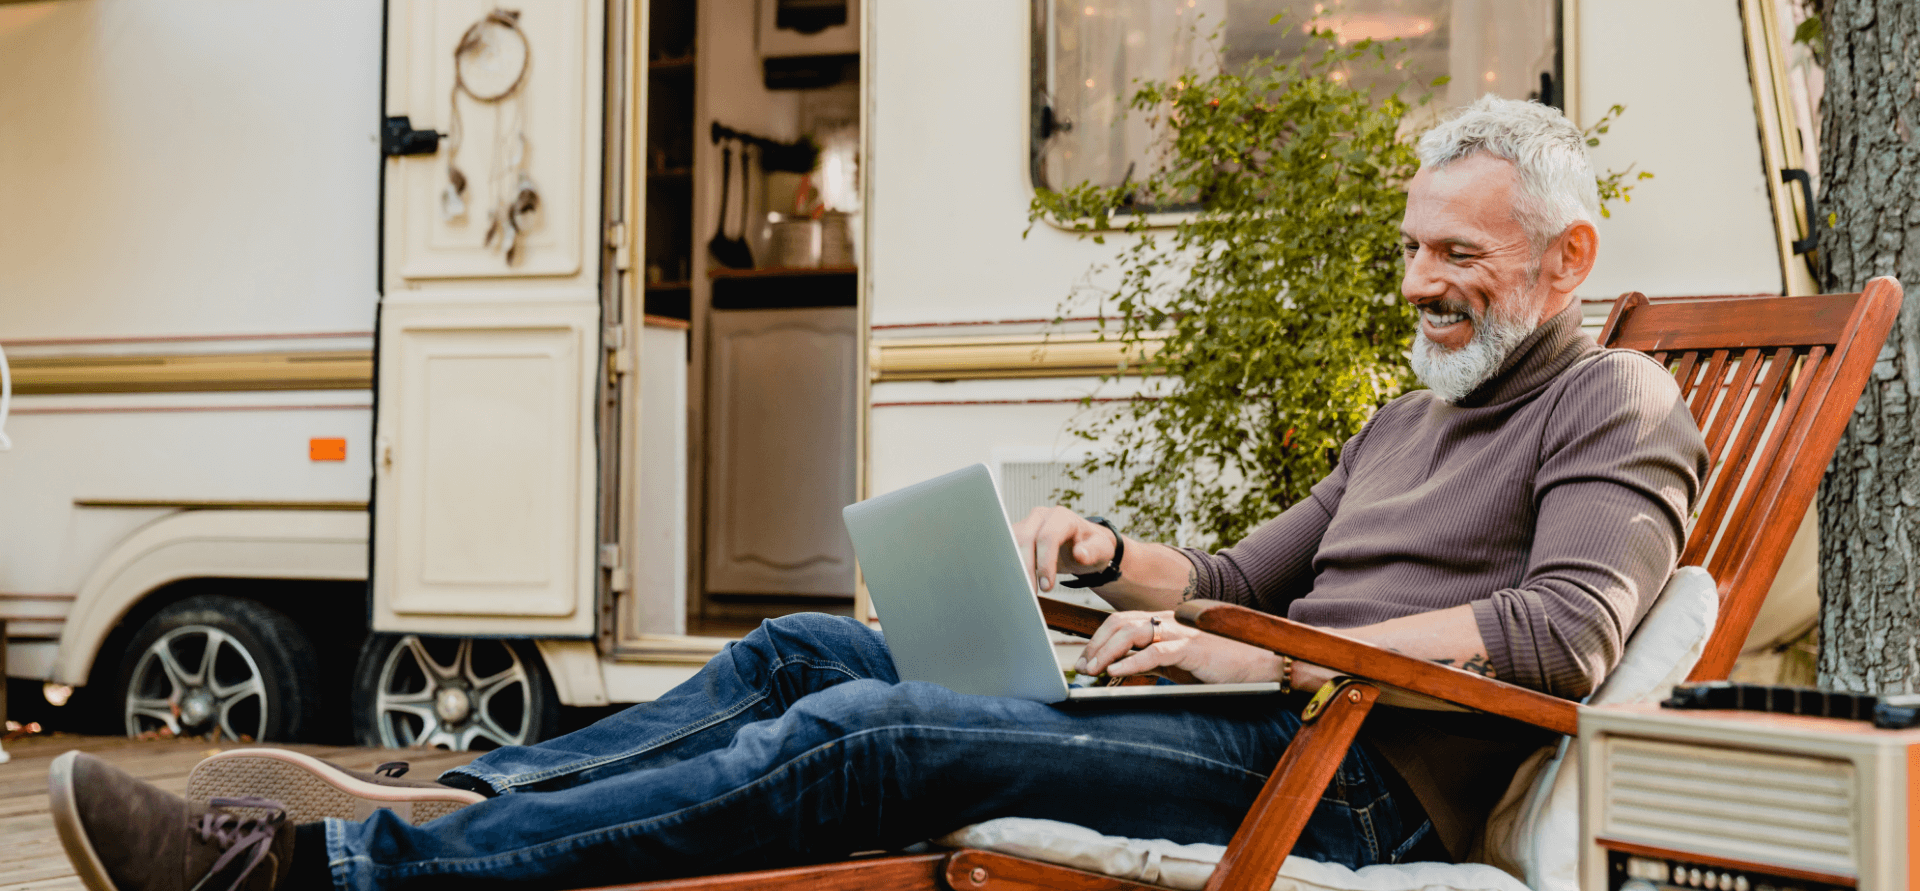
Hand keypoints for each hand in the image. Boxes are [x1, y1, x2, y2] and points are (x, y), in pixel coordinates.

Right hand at [1011, 506, 1114, 591]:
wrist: (1082, 543)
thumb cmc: (1091, 545)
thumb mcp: (1101, 549)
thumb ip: (1093, 551)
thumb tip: (1079, 554)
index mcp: (1061, 517)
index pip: (1048, 536)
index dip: (1045, 562)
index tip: (1047, 586)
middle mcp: (1040, 516)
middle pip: (1025, 539)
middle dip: (1027, 569)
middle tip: (1031, 593)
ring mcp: (1026, 524)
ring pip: (1011, 543)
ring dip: (1015, 568)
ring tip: (1022, 590)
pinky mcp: (1017, 535)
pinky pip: (1007, 549)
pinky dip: (1010, 566)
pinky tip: (1015, 582)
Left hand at [1075, 610, 1284, 685]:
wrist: (1257, 663)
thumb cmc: (1217, 665)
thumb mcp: (1176, 663)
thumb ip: (1150, 661)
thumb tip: (1120, 670)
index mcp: (1164, 622)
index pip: (1121, 622)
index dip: (1098, 639)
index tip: (1084, 660)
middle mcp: (1169, 621)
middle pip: (1120, 623)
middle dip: (1096, 645)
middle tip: (1082, 667)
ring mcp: (1180, 632)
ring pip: (1132, 632)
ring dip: (1107, 652)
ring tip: (1094, 670)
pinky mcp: (1193, 648)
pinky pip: (1156, 652)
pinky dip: (1132, 662)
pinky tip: (1116, 672)